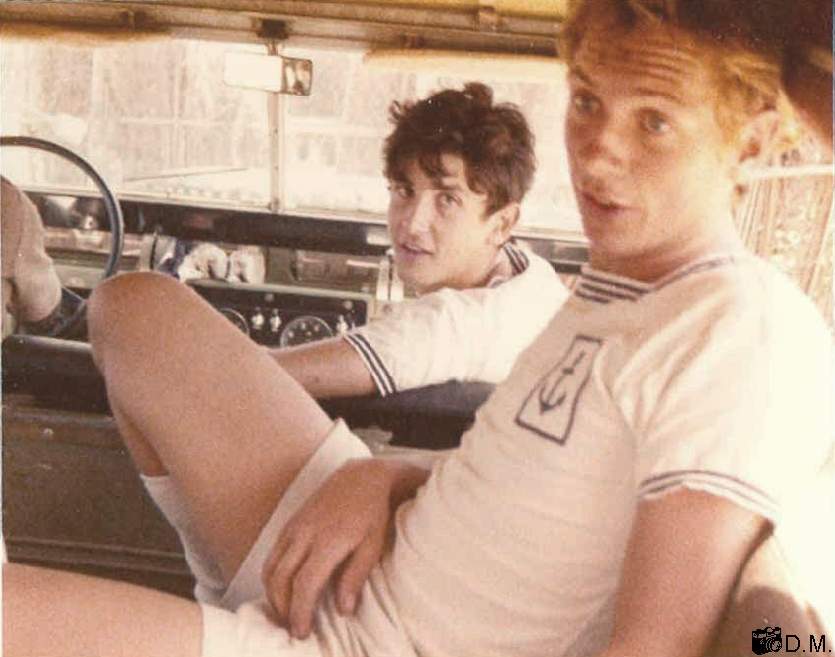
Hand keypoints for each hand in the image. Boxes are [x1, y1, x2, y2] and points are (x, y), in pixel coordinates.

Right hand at [261, 457, 424, 638]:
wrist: (362, 476)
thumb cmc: (372, 513)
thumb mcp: (373, 545)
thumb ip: (356, 576)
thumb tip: (344, 610)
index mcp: (327, 541)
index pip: (304, 584)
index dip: (299, 612)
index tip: (301, 632)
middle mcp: (304, 533)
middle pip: (280, 579)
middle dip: (282, 609)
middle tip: (294, 627)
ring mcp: (294, 527)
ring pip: (270, 567)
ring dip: (273, 595)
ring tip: (288, 612)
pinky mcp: (290, 522)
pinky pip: (272, 554)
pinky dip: (272, 576)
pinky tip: (283, 588)